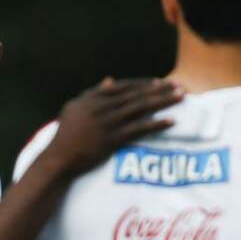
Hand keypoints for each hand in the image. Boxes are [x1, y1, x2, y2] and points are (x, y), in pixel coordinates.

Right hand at [40, 77, 182, 175]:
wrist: (59, 158)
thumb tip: (110, 80)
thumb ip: (93, 93)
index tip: (161, 82)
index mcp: (93, 98)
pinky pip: (139, 130)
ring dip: (163, 102)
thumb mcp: (75, 108)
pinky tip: (171, 121)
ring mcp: (108, 124)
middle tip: (179, 86)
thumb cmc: (65, 134)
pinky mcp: (113, 140)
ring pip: (141, 109)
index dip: (143, 84)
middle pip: (137, 95)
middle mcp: (102, 108)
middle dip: (160, 90)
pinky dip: (156, 124)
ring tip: (181, 97)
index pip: (124, 87)